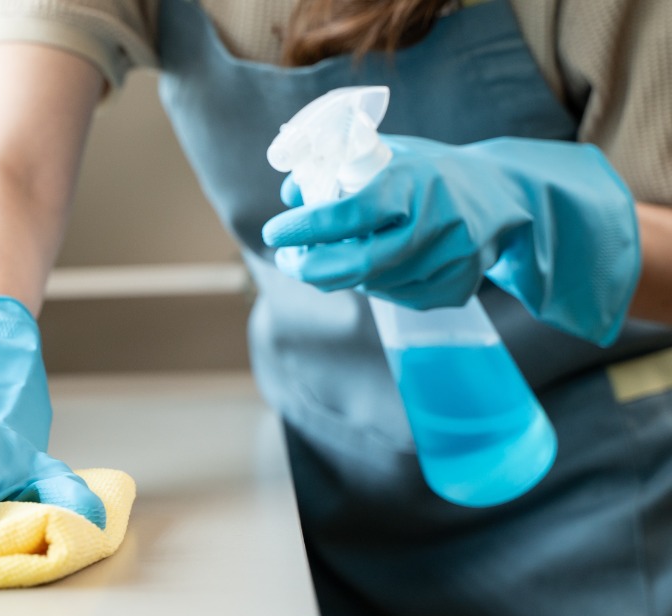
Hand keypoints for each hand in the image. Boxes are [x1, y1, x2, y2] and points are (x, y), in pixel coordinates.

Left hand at [262, 135, 639, 345]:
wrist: (503, 197)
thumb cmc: (428, 172)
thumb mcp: (387, 153)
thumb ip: (335, 167)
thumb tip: (289, 193)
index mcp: (414, 182)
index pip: (350, 213)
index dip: (306, 227)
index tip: (274, 232)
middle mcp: (436, 222)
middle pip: (358, 264)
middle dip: (310, 267)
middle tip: (286, 261)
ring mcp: (450, 261)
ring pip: (372, 285)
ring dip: (341, 275)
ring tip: (331, 255)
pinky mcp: (456, 289)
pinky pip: (397, 298)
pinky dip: (375, 284)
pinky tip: (377, 264)